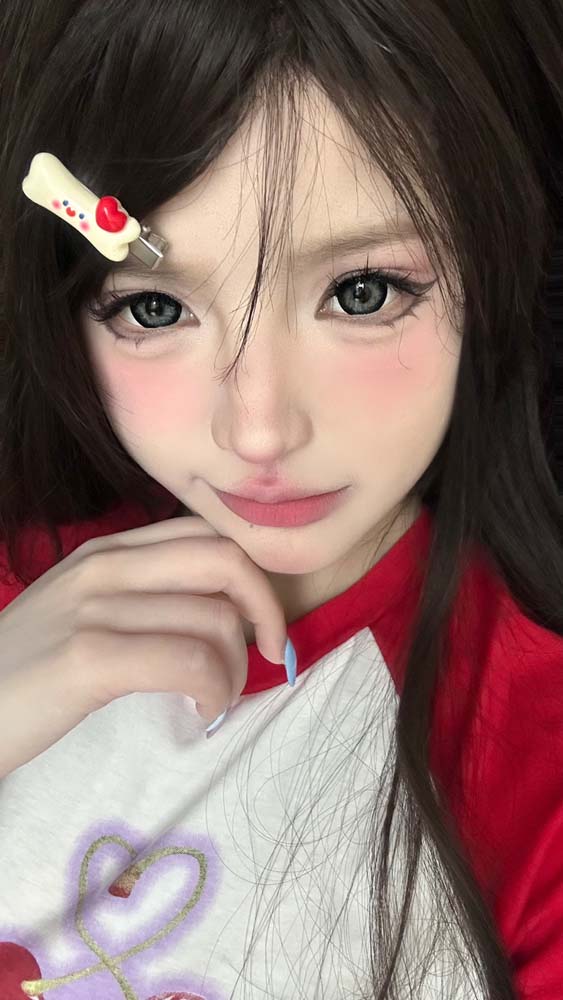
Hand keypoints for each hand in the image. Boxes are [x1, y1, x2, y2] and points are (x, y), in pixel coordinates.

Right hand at [0, 514, 286, 777]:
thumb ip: (141, 597)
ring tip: (213, 697)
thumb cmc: (25, 675)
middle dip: (266, 609)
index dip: (253, 575)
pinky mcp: (89, 657)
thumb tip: (222, 613)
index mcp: (105, 552)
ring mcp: (94, 608)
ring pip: (214, 619)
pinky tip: (200, 710)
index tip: (263, 623)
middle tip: (269, 654)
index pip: (206, 534)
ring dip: (236, 668)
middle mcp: (103, 568)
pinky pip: (190, 661)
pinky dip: (215, 689)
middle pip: (224, 561)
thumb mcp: (80, 613)